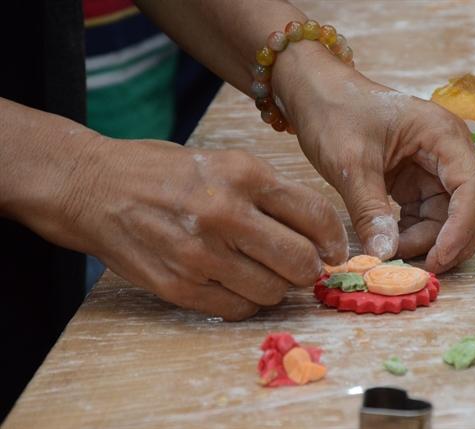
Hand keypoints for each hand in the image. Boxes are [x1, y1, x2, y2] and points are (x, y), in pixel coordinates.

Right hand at [87, 141, 347, 319]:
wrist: (94, 188)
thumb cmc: (164, 172)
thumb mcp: (224, 163)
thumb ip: (271, 195)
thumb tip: (317, 234)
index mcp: (243, 175)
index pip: (316, 215)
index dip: (335, 239)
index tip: (333, 249)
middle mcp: (225, 214)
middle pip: (300, 262)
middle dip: (309, 269)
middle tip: (301, 266)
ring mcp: (200, 255)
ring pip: (272, 292)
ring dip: (276, 287)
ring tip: (260, 270)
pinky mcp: (179, 287)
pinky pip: (238, 309)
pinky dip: (246, 300)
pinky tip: (233, 281)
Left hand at [276, 52, 474, 272]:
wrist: (318, 95)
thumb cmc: (334, 113)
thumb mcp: (349, 164)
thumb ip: (369, 210)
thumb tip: (384, 256)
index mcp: (442, 135)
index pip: (473, 187)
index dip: (462, 228)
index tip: (437, 258)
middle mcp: (449, 150)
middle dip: (455, 240)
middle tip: (420, 266)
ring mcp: (437, 167)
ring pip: (454, 216)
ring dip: (432, 241)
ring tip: (394, 252)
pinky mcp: (420, 181)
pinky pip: (432, 216)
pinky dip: (418, 234)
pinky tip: (392, 241)